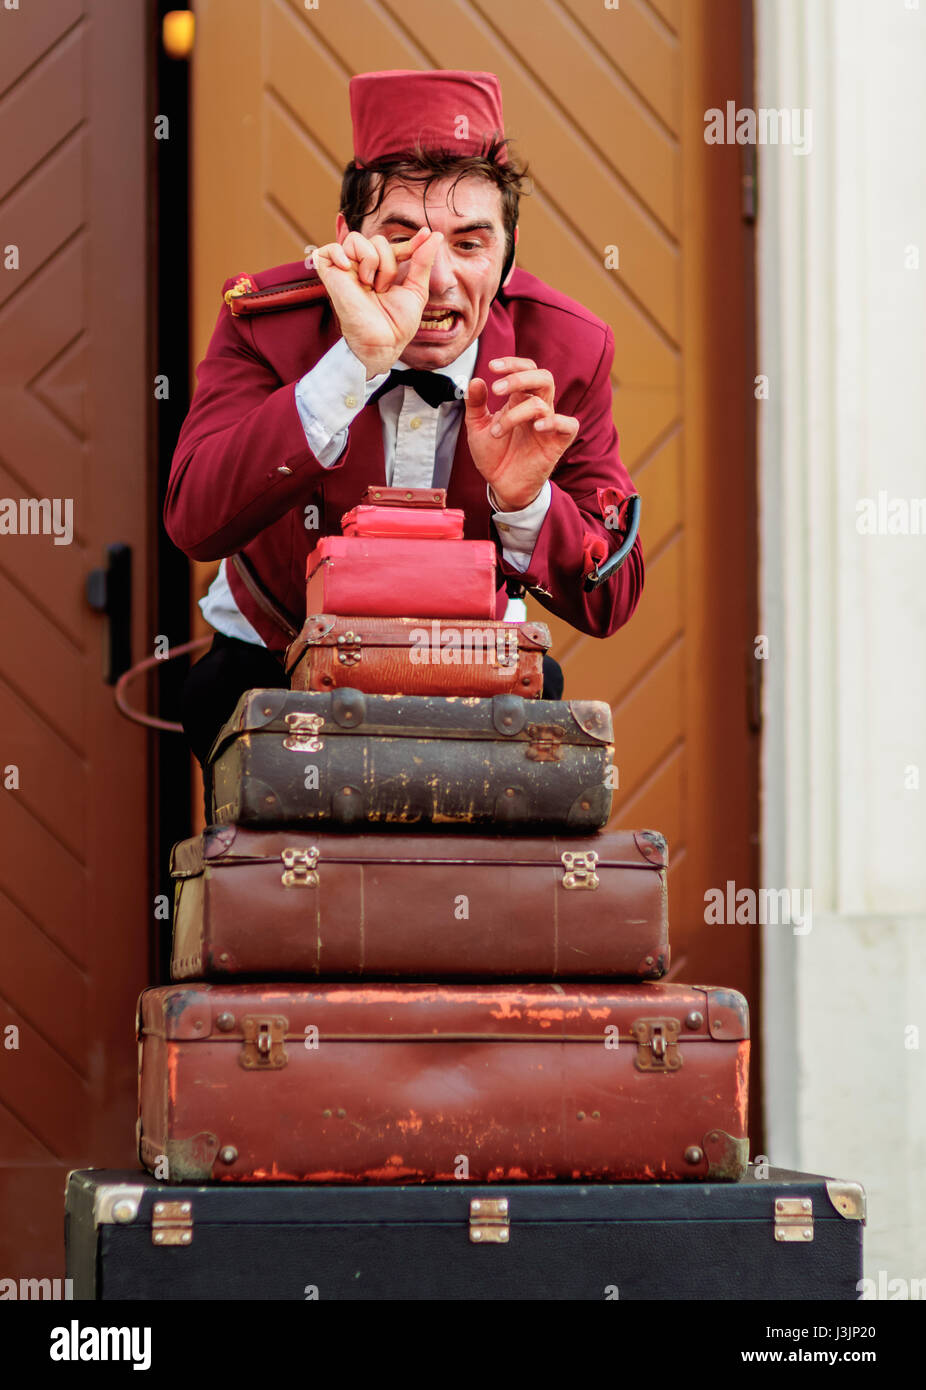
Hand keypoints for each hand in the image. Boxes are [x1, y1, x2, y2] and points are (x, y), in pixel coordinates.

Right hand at [312, 228, 441, 377]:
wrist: (383, 343)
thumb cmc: (397, 324)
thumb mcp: (417, 290)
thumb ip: (423, 262)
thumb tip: (435, 235)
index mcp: (382, 272)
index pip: (394, 248)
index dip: (410, 242)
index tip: (426, 234)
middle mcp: (363, 268)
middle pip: (378, 241)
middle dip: (388, 264)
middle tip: (384, 288)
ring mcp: (345, 270)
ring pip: (357, 240)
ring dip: (370, 262)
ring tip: (369, 286)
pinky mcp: (329, 274)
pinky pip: (330, 249)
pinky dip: (339, 253)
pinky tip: (347, 268)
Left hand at [465, 357, 579, 510]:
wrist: (501, 485)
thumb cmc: (494, 455)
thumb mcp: (477, 428)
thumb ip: (475, 404)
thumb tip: (475, 381)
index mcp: (520, 400)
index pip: (526, 369)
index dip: (512, 364)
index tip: (492, 367)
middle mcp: (537, 408)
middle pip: (542, 377)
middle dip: (519, 378)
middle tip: (497, 389)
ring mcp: (548, 425)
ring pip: (542, 403)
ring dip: (515, 414)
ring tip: (496, 432)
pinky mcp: (557, 443)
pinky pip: (567, 425)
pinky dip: (553, 422)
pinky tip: (535, 428)